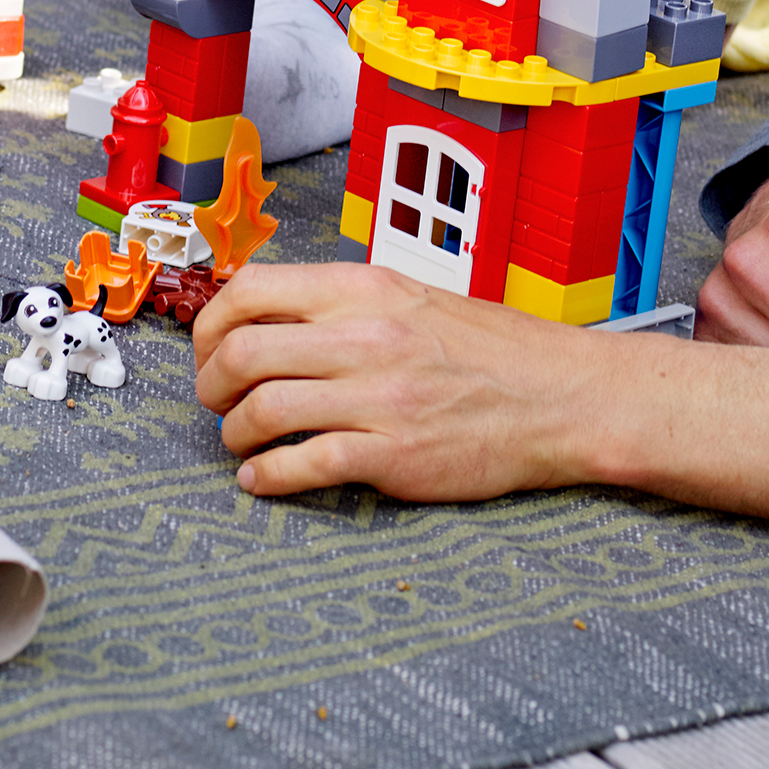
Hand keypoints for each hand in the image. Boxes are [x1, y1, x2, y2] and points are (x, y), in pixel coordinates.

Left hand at [193, 262, 589, 499]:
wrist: (561, 395)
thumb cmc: (486, 348)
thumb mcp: (406, 296)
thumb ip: (338, 303)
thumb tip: (264, 317)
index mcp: (361, 288)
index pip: (249, 290)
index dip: (209, 325)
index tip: (208, 351)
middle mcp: (364, 335)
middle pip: (241, 353)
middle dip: (209, 385)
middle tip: (215, 402)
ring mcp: (379, 396)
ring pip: (264, 411)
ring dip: (234, 434)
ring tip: (241, 443)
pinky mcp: (395, 454)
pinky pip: (305, 465)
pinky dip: (269, 478)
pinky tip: (263, 480)